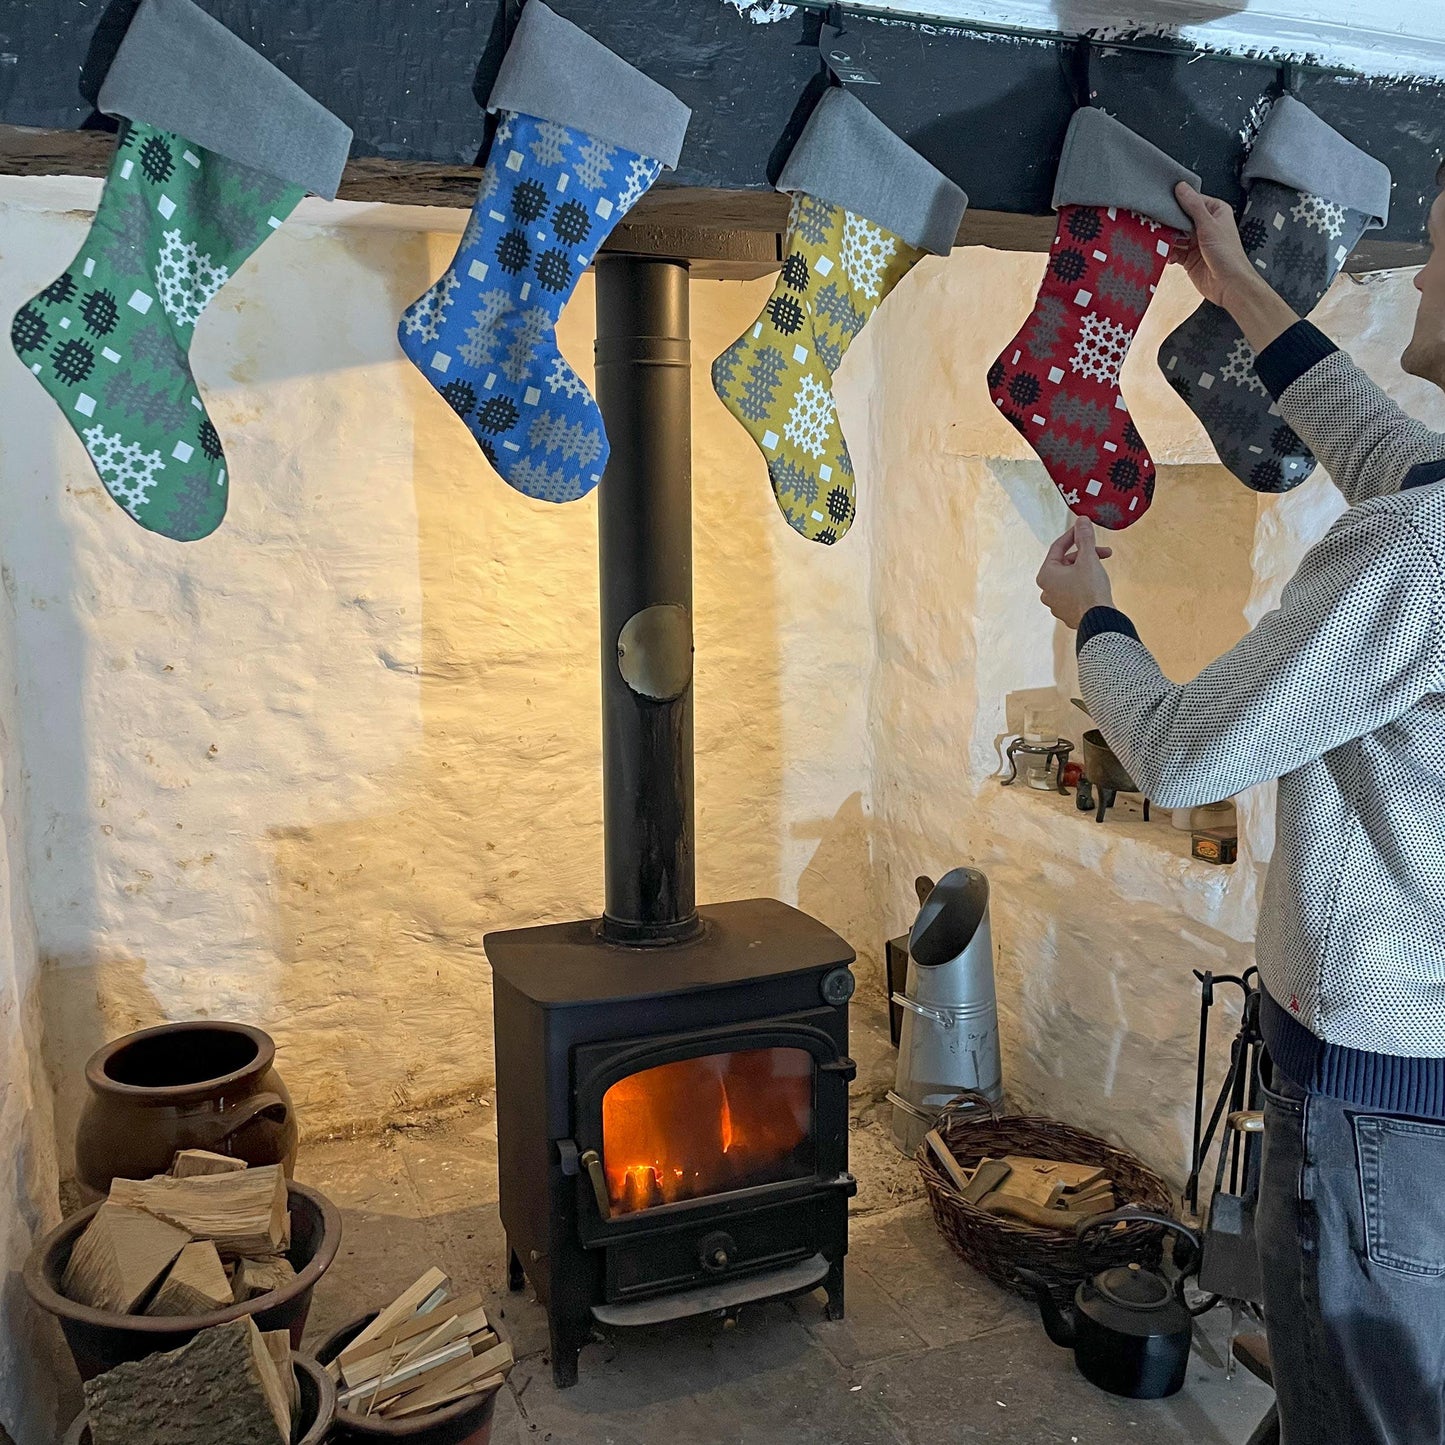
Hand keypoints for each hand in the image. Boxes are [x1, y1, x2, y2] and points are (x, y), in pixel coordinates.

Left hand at [1036, 518, 1113, 629]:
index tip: (1084, 528)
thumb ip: (1084, 538)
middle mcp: (1046, 590)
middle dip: (1085, 554)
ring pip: (1071, 577)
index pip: (1058, 547)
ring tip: (1102, 568)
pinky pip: (1075, 591)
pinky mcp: (1067, 612)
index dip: (1073, 535)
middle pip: (1065, 563)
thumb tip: (1081, 520)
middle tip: (1104, 552)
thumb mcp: (1088, 558)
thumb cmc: (1090, 590)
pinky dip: (1085, 583)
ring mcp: (1055, 603)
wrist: (1100, 620)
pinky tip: (1097, 584)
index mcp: (1046, 575)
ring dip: (1086, 568)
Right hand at [1171, 182, 1299, 356]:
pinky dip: (1168, 253)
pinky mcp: (1189, 258)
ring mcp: (1196, 242)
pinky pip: (1174, 251)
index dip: (1178, 201)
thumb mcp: (1208, 225)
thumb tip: (1181, 187)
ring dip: (1167, 239)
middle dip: (1169, 222)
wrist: (1228, 285)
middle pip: (1181, 218)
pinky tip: (1166, 255)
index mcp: (1215, 212)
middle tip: (1155, 222)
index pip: (1192, 200)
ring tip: (1158, 240)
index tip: (1162, 201)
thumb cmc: (1226, 254)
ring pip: (1175, 235)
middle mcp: (1206, 225)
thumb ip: (1193, 206)